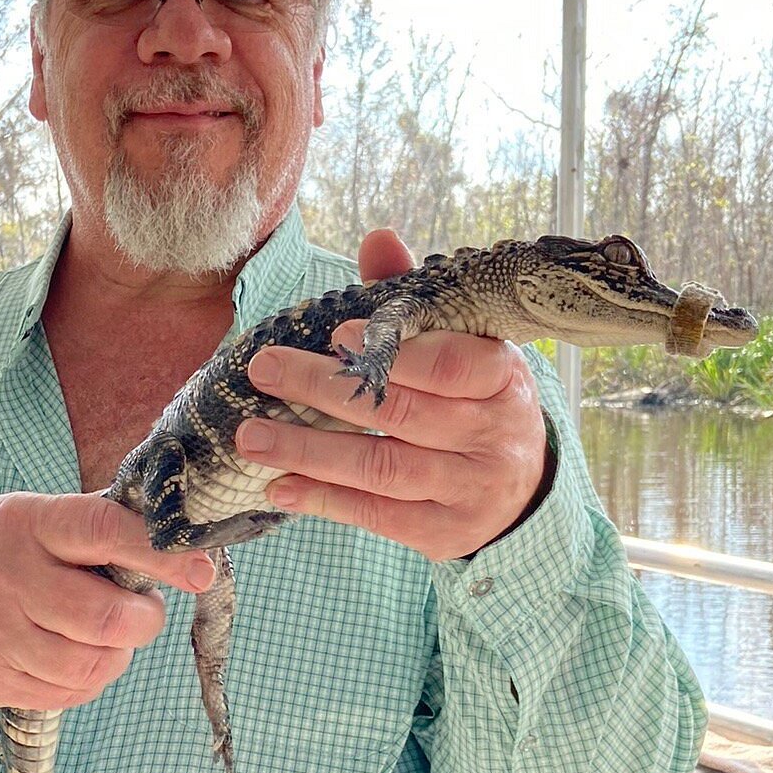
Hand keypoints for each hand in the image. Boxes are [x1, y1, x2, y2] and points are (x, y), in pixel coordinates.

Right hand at [0, 493, 214, 709]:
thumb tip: (177, 536)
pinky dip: (90, 679)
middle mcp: (9, 582)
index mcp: (28, 526)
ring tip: (107, 633)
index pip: (104, 535)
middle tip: (141, 608)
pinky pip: (69, 695)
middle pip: (104, 619)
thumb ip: (96, 525)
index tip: (200, 570)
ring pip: (91, 667)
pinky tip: (78, 654)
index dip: (161, 555)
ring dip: (118, 653)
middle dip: (144, 618)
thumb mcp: (33, 514)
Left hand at [235, 229, 554, 562]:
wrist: (521, 494)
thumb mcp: (465, 350)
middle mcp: (493, 435)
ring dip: (309, 452)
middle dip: (325, 389)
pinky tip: (279, 486)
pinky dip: (324, 499)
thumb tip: (378, 238)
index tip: (339, 331)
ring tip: (251, 437)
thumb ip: (416, 303)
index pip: (452, 363)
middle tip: (263, 369)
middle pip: (402, 413)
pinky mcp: (445, 534)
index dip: (396, 350)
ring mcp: (470, 489)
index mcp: (502, 377)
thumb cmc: (477, 405)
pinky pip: (377, 516)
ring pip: (383, 469)